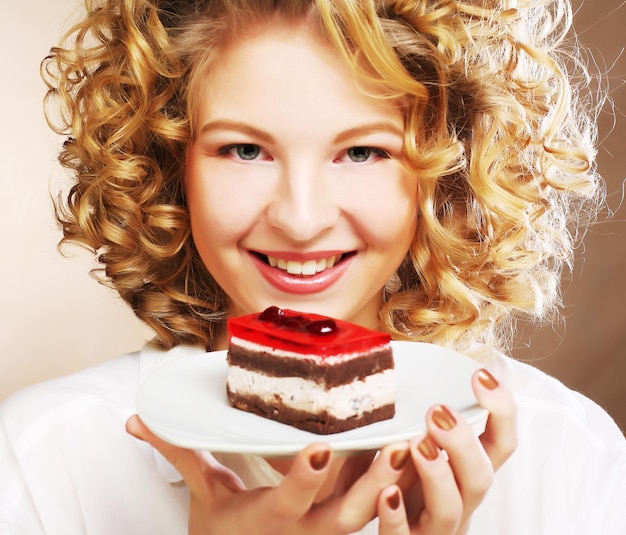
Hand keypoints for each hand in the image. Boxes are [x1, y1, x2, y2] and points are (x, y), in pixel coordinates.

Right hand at [126, 415, 413, 533]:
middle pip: (345, 514)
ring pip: (371, 516)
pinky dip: (404, 490)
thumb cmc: (223, 527)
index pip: (288, 500)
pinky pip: (381, 514)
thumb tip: (135, 420)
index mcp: (268, 519)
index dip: (303, 477)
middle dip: (372, 483)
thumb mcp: (203, 492)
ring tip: (422, 445)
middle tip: (398, 443)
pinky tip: (423, 457)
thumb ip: (179, 452)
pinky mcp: (345, 531)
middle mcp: (305, 533)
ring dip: (398, 484)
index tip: (321, 446)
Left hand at [377, 368, 516, 533]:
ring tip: (416, 444)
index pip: (502, 443)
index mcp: (466, 472)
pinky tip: (386, 494)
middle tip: (438, 412)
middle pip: (482, 477)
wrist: (387, 532)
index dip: (501, 411)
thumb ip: (423, 415)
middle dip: (464, 443)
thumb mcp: (417, 445)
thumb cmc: (400, 480)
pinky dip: (397, 518)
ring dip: (437, 475)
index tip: (480, 376)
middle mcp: (459, 500)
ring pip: (450, 510)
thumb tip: (409, 354)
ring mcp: (433, 528)